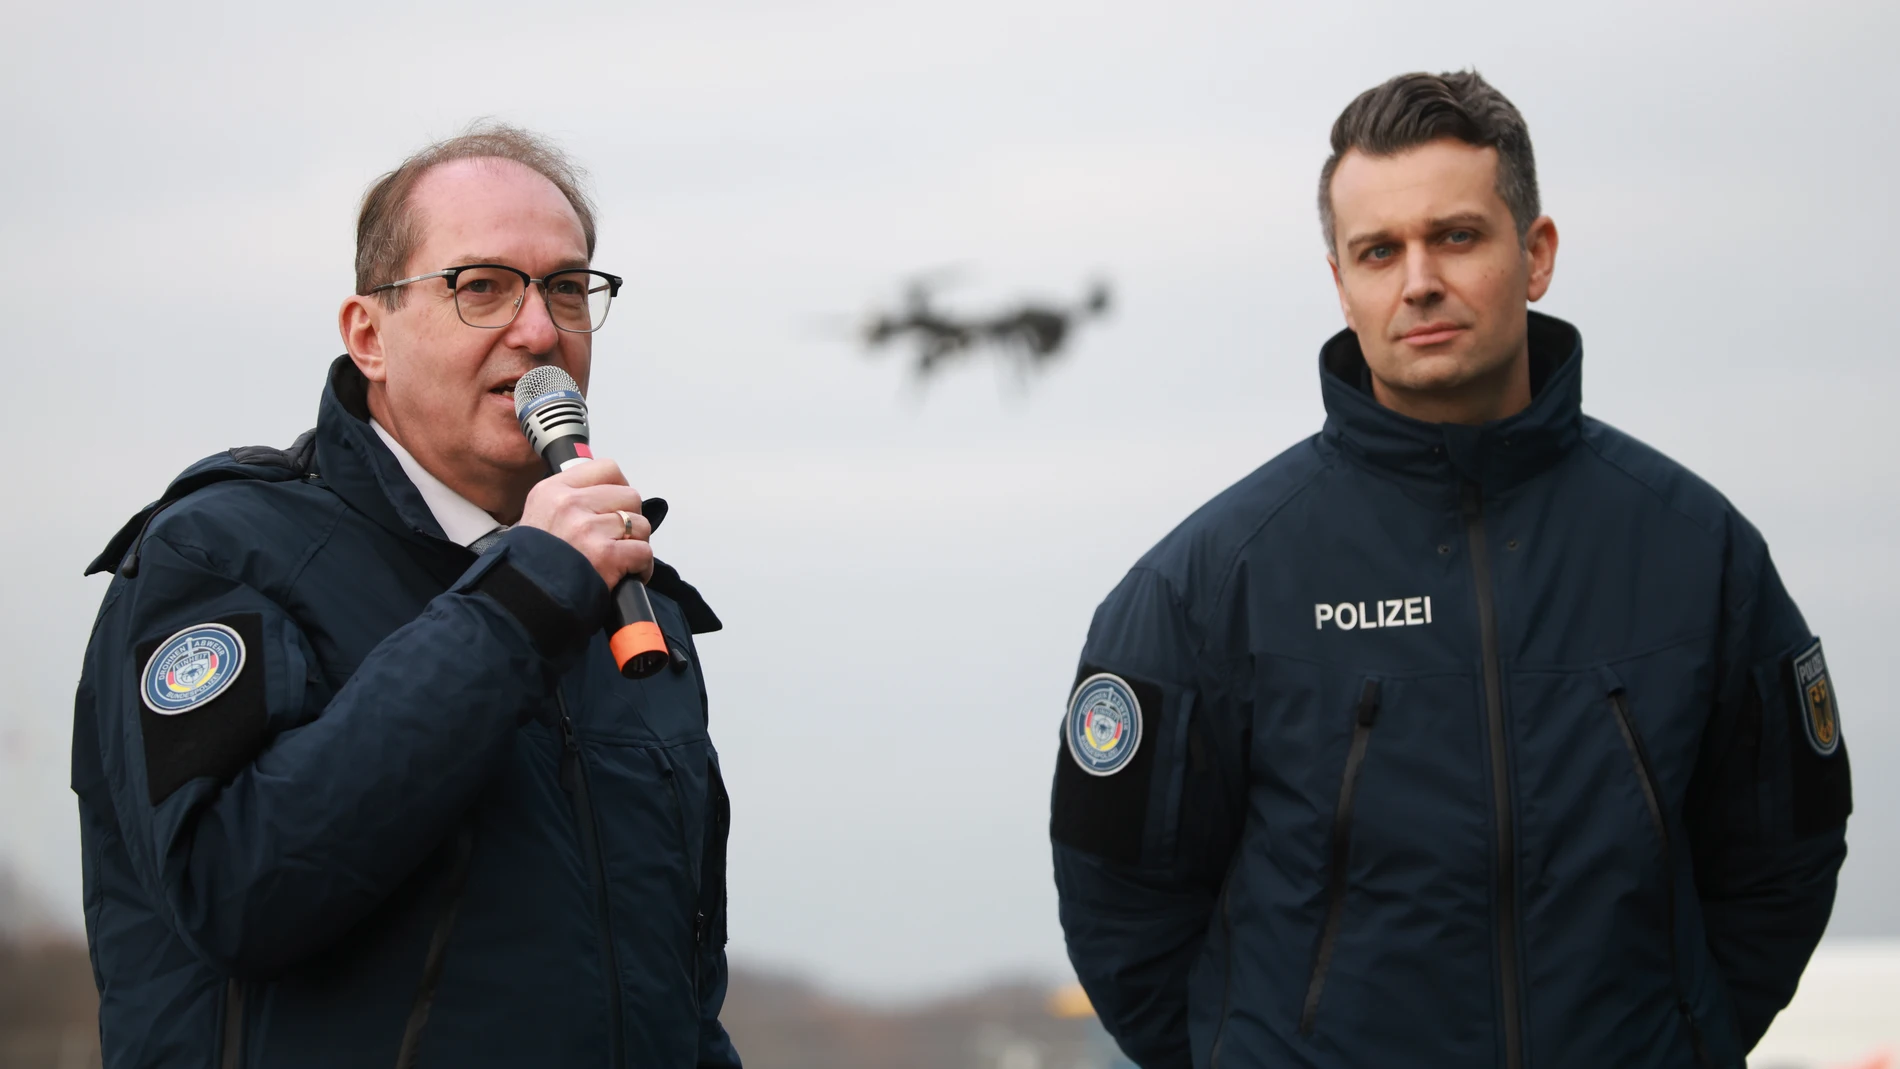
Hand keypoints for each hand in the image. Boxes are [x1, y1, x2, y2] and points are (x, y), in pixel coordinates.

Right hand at [515, 459, 653, 587]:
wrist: (524, 602)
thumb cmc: (534, 566)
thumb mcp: (540, 518)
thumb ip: (570, 501)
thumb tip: (609, 495)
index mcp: (553, 491)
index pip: (607, 469)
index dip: (619, 489)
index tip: (616, 507)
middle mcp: (569, 505)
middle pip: (630, 496)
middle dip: (630, 520)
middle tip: (617, 540)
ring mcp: (587, 529)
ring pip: (640, 525)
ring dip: (637, 545)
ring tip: (620, 560)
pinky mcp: (605, 556)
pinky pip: (644, 552)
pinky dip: (642, 567)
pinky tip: (628, 575)